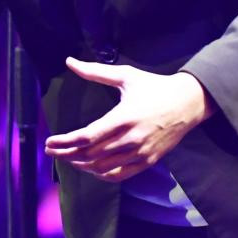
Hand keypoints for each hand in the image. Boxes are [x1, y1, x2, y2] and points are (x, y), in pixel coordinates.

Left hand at [45, 59, 212, 182]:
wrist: (188, 102)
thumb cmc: (155, 86)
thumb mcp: (126, 75)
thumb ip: (95, 72)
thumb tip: (70, 62)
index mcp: (124, 117)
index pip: (87, 137)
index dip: (65, 142)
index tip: (50, 142)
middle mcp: (131, 139)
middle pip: (91, 154)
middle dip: (67, 154)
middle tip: (51, 150)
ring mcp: (140, 153)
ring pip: (102, 168)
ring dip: (81, 165)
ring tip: (68, 158)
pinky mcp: (148, 161)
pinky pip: (119, 175)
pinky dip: (101, 174)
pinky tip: (90, 168)